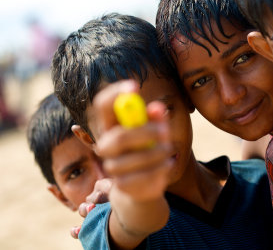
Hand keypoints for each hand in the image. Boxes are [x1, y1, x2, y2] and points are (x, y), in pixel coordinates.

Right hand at [93, 80, 172, 201]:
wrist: (144, 184)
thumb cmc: (149, 149)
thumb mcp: (155, 130)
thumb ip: (156, 118)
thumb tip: (158, 107)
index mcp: (111, 126)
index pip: (102, 105)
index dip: (115, 94)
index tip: (134, 86)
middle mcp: (105, 145)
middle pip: (117, 137)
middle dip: (144, 133)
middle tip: (164, 132)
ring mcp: (112, 166)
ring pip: (132, 159)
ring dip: (156, 153)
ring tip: (169, 150)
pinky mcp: (121, 186)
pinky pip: (141, 177)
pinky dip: (159, 170)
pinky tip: (167, 165)